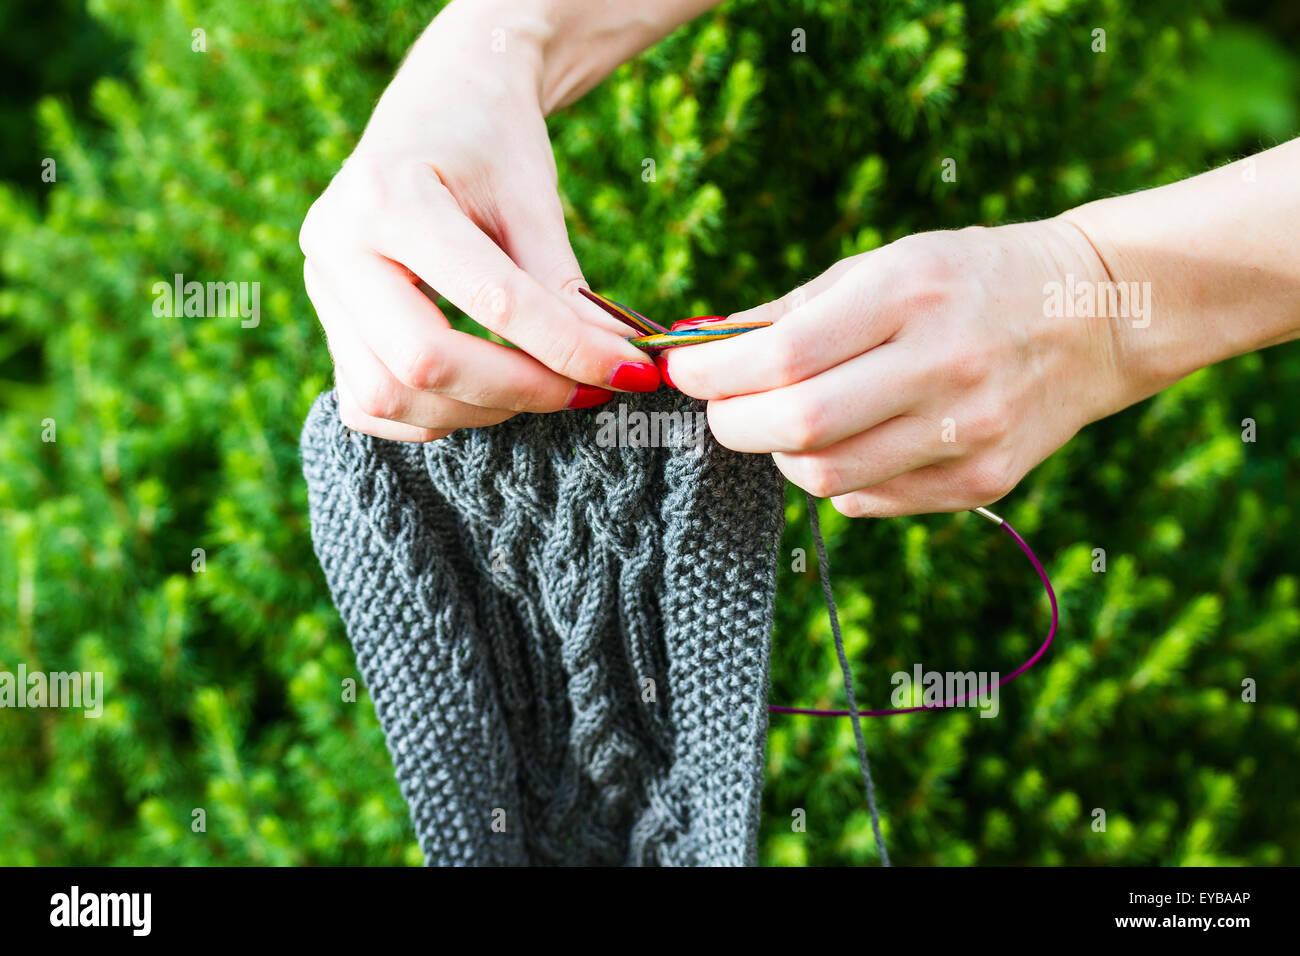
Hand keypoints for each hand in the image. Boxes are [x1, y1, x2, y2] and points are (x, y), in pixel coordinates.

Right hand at [299, 3, 659, 442]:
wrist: (440, 102)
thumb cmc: (492, 140)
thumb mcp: (533, 202)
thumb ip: (565, 291)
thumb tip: (619, 366)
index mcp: (388, 196)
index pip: (491, 303)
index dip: (568, 349)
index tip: (629, 370)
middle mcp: (335, 244)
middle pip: (423, 364)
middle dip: (518, 391)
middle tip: (585, 390)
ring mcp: (320, 287)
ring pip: (389, 396)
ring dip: (477, 411)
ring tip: (542, 388)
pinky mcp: (328, 320)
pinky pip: (369, 404)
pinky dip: (432, 416)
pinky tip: (486, 393)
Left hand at [658, 219, 1126, 515]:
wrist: (1095, 316)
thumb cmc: (969, 279)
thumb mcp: (885, 264)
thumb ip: (792, 311)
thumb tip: (702, 344)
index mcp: (911, 294)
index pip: (783, 354)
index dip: (714, 372)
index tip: (684, 370)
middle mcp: (943, 365)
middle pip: (797, 426)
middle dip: (732, 423)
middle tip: (721, 407)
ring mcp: (969, 431)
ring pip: (827, 477)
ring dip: (781, 454)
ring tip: (785, 422)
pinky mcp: (984, 479)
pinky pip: (869, 501)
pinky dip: (835, 478)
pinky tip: (847, 442)